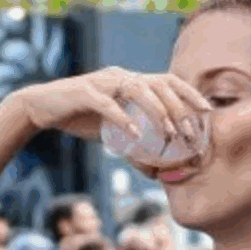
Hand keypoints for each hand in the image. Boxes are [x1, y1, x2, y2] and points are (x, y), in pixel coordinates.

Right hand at [10, 67, 211, 141]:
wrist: (43, 108)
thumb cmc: (80, 119)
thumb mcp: (111, 135)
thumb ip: (134, 149)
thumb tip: (156, 173)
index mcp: (131, 81)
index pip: (168, 80)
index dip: (189, 93)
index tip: (207, 111)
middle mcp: (121, 76)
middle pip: (159, 83)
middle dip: (179, 107)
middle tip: (189, 132)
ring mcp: (103, 81)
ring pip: (138, 89)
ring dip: (156, 111)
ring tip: (167, 134)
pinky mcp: (84, 92)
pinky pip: (108, 103)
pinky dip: (122, 117)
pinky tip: (132, 134)